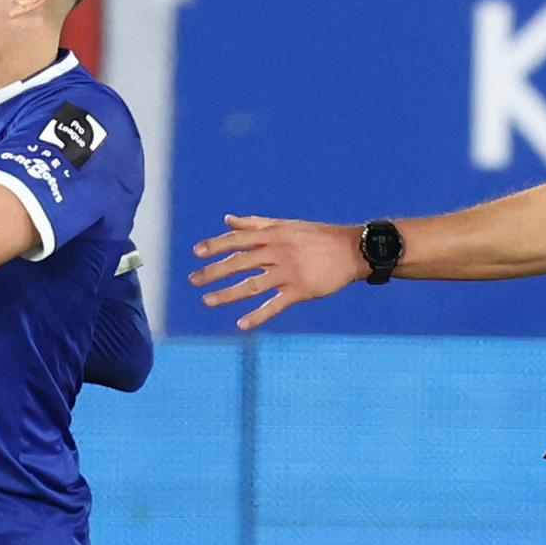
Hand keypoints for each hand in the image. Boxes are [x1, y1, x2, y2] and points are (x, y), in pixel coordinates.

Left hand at [188, 215, 366, 329]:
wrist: (353, 250)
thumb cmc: (317, 236)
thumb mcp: (286, 225)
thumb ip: (255, 223)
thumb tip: (227, 219)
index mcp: (274, 234)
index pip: (238, 239)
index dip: (216, 245)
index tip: (196, 253)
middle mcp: (278, 252)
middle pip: (239, 262)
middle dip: (213, 271)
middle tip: (192, 280)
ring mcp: (289, 272)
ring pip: (252, 285)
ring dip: (227, 294)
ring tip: (207, 301)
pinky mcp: (301, 290)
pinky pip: (276, 305)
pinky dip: (259, 315)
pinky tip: (241, 324)